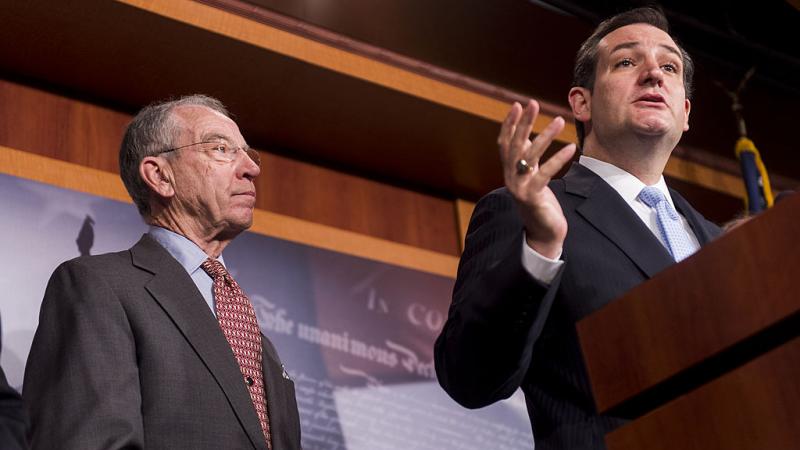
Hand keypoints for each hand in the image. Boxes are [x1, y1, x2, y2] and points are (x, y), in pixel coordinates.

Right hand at [498, 100, 576, 258]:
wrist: (542, 234)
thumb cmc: (539, 203)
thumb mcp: (532, 177)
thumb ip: (528, 158)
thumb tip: (527, 135)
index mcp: (509, 172)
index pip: (505, 143)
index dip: (509, 124)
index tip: (518, 105)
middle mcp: (510, 178)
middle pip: (515, 145)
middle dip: (523, 123)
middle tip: (533, 103)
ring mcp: (519, 188)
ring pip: (530, 157)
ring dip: (545, 136)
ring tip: (560, 120)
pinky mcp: (532, 198)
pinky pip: (545, 175)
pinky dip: (558, 159)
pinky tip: (572, 147)